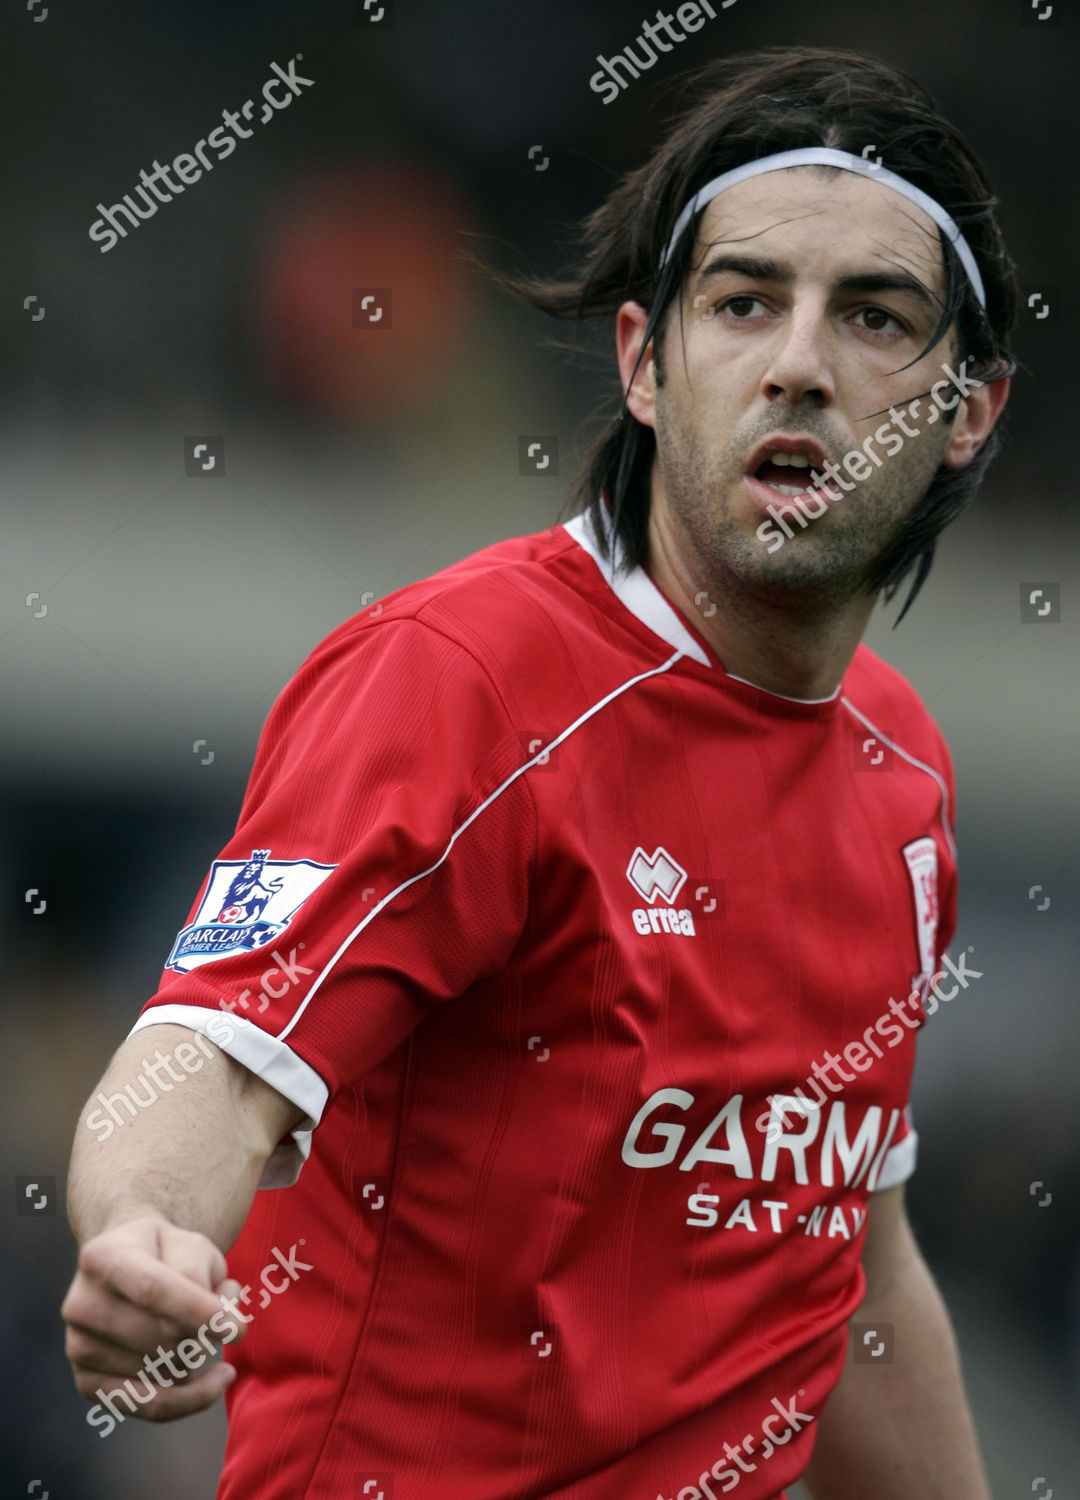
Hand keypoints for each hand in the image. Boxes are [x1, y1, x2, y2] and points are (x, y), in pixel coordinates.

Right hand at [61, 1213, 247, 1422]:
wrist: (132, 1267)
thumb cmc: (167, 1254)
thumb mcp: (190, 1243)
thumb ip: (203, 1274)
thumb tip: (222, 1324)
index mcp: (102, 1257)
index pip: (152, 1290)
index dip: (198, 1312)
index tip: (238, 1330)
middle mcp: (81, 1305)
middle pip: (161, 1336)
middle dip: (206, 1332)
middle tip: (224, 1317)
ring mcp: (79, 1347)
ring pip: (163, 1371)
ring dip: (200, 1356)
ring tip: (202, 1328)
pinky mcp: (87, 1383)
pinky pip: (150, 1406)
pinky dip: (191, 1398)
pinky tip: (216, 1379)